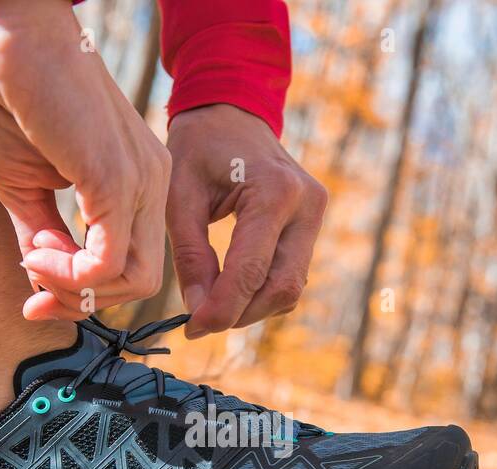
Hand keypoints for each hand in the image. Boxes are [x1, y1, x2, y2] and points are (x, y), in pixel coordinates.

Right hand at [0, 0, 170, 320]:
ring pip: (135, 279)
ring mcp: (142, 181)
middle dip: (84, 301)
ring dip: (76, 288)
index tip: (35, 296)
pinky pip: (110, 261)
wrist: (5, 39)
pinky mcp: (119, 180)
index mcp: (136, 182)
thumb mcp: (25, 185)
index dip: (84, 293)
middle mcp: (151, 183)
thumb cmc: (9, 100)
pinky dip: (71, 273)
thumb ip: (44, 234)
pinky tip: (36, 250)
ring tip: (33, 259)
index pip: (132, 264)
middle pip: (141, 281)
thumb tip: (43, 279)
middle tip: (35, 293)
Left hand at [166, 104, 326, 337]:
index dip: (222, 308)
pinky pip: (293, 275)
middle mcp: (307, 204)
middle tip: (201, 322)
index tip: (192, 328)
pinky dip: (262, 292)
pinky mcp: (314, 223)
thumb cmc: (198, 150)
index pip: (251, 271)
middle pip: (281, 287)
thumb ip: (190, 256)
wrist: (229, 114)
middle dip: (240, 314)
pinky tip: (232, 287)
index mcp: (275, 191)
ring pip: (291, 288)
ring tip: (213, 304)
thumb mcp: (180, 198)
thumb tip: (198, 311)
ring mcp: (316, 214)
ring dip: (252, 307)